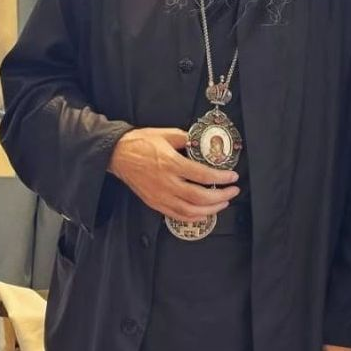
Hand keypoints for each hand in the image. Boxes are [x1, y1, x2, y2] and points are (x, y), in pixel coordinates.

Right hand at [108, 127, 239, 220]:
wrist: (117, 154)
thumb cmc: (140, 143)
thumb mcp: (166, 134)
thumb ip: (186, 139)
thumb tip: (202, 143)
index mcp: (171, 164)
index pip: (202, 175)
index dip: (221, 178)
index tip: (232, 177)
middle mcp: (167, 183)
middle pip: (199, 197)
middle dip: (221, 196)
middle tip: (233, 191)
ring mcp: (160, 196)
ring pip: (190, 210)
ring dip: (211, 209)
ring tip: (223, 203)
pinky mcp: (155, 203)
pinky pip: (177, 215)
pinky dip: (194, 217)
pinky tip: (204, 213)